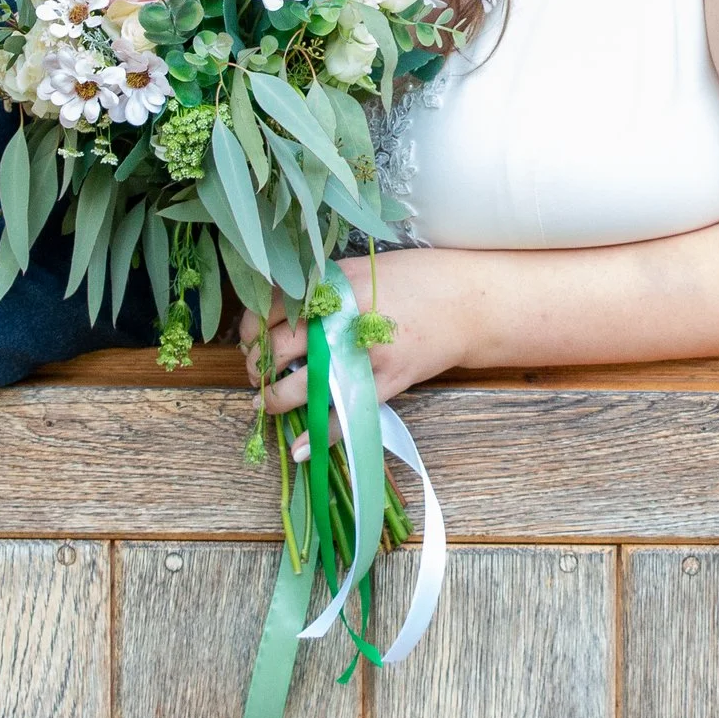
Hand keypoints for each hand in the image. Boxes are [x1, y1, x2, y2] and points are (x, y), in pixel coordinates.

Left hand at [239, 249, 474, 420]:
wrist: (469, 301)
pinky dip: (318, 435)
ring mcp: (363, 354)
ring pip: (300, 386)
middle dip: (257, 367)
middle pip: (277, 349)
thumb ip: (323, 290)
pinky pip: (342, 415)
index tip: (249, 341)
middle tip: (255, 374)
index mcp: (334, 286)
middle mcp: (343, 319)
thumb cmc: (417, 279)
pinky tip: (299, 446)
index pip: (271, 309)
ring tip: (268, 402)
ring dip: (274, 400)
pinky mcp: (385, 382)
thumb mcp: (363, 270)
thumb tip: (280, 315)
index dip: (250, 330)